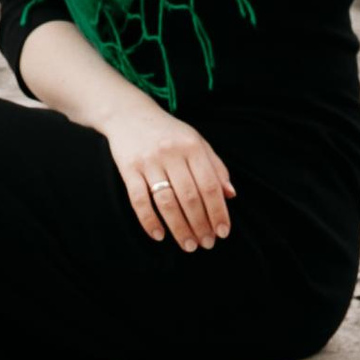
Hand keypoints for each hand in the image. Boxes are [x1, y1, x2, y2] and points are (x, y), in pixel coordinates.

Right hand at [100, 98, 233, 247]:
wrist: (129, 114)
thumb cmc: (169, 132)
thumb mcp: (196, 141)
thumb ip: (215, 166)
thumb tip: (231, 195)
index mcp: (191, 146)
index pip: (209, 185)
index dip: (218, 211)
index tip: (223, 232)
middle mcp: (171, 152)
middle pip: (189, 197)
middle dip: (200, 225)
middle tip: (206, 244)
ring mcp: (148, 161)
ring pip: (166, 202)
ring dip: (179, 228)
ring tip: (188, 245)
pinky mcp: (128, 169)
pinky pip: (139, 200)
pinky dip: (149, 220)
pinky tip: (159, 235)